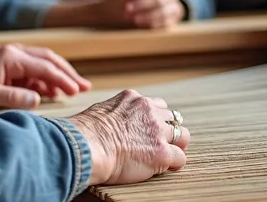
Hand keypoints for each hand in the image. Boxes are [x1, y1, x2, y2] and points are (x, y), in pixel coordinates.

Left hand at [0, 44, 90, 108]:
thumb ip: (14, 97)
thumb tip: (39, 99)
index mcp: (11, 57)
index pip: (45, 67)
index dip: (63, 79)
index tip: (77, 90)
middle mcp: (13, 54)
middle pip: (48, 60)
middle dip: (67, 73)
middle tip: (84, 86)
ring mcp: (10, 60)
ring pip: (41, 65)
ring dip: (58, 76)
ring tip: (73, 89)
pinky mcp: (6, 68)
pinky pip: (31, 73)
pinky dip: (44, 81)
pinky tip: (51, 92)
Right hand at [67, 90, 190, 186]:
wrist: (87, 146)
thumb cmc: (84, 133)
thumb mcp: (100, 111)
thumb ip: (113, 112)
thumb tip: (108, 121)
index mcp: (133, 99)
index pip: (155, 104)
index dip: (155, 119)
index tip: (148, 130)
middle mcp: (149, 110)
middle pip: (173, 117)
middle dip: (169, 130)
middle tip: (161, 143)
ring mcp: (157, 131)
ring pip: (182, 135)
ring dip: (176, 145)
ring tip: (166, 156)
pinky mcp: (162, 152)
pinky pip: (180, 158)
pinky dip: (174, 164)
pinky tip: (164, 168)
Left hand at [123, 0, 183, 28]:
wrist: (122, 13)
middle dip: (143, 3)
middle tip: (127, 8)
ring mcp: (173, 7)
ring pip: (165, 11)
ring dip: (146, 14)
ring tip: (131, 17)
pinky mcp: (171, 21)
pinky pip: (165, 23)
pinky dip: (150, 23)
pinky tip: (138, 22)